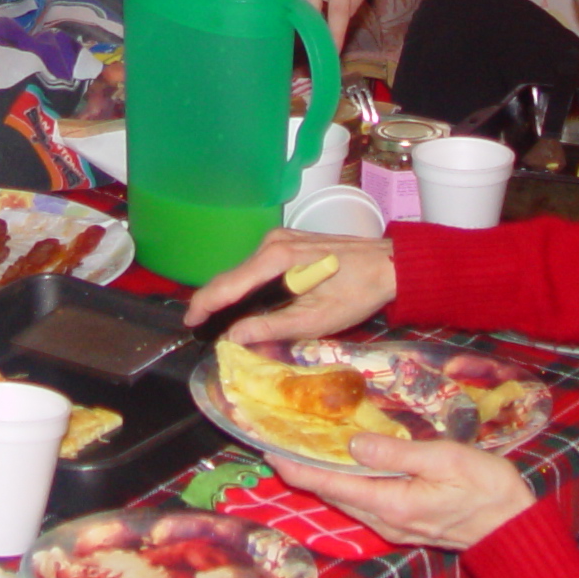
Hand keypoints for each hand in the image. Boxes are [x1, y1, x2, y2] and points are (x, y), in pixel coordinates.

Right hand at [184, 230, 394, 342]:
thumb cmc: (356, 293)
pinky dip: (245, 286)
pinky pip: (256, 266)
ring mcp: (279, 239)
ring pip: (243, 271)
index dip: (204, 305)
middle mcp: (272, 242)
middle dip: (213, 301)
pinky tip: (242, 304)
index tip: (189, 324)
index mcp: (276, 258)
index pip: (227, 284)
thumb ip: (270, 328)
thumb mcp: (315, 320)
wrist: (389, 264)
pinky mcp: (287, 242)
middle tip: (200, 329)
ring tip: (217, 321)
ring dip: (229, 294)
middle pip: (231, 275)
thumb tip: (232, 339)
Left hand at [270, 435, 534, 550]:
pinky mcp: (404, 523)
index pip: (331, 485)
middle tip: (275, 442)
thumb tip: (353, 445)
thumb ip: (398, 453)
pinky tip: (342, 465)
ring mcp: (394, 525)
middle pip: (331, 494)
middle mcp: (385, 520)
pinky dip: (344, 483)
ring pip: (346, 499)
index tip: (267, 449)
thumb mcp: (445, 459)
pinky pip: (363, 502)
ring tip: (299, 449)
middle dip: (301, 470)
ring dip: (321, 477)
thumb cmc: (487, 488)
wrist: (515, 528)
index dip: (296, 467)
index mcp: (391, 504)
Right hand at [277, 0, 377, 45]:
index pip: (337, 11)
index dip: (333, 35)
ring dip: (291, 14)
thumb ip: (352, 4)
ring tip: (291, 28)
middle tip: (307, 47)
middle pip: (307, 7)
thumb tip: (333, 30)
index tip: (330, 54)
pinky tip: (283, 3)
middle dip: (307, 28)